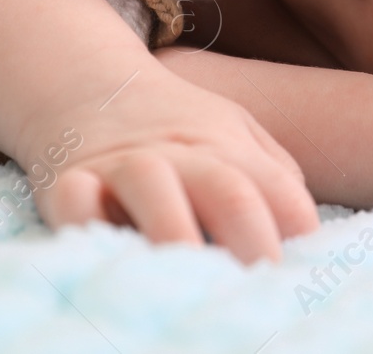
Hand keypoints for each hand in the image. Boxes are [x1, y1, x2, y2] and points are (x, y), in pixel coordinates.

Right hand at [17, 63, 319, 263]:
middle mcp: (181, 154)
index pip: (279, 190)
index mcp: (230, 148)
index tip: (299, 274)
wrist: (88, 84)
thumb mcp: (236, 134)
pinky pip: (75, 202)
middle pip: (228, 189)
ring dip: (175, 233)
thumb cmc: (176, 130)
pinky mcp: (67, 180)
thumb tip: (305, 237)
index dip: (297, 232)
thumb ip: (274, 178)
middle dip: (250, 240)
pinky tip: (106, 256)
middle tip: (260, 289)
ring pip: (153, 187)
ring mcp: (124, 165)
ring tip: (190, 278)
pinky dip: (85, 223)